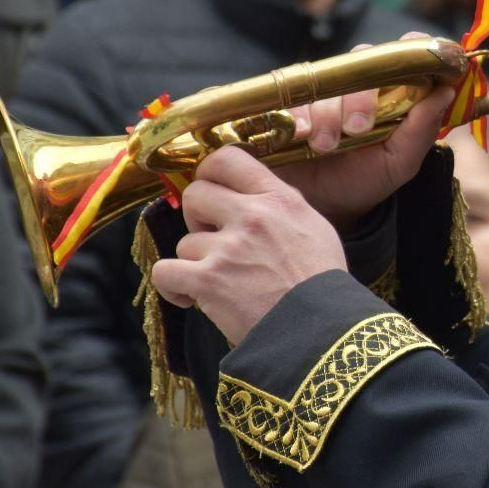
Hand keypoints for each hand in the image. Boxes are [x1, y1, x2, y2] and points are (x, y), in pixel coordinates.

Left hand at [151, 145, 346, 344]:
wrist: (323, 329)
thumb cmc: (322, 283)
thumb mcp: (313, 228)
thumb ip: (280, 207)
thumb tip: (250, 198)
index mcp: (280, 198)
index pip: (227, 158)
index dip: (209, 173)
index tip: (212, 191)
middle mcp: (253, 215)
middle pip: (195, 194)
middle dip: (197, 218)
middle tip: (213, 240)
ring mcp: (228, 248)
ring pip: (185, 241)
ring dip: (196, 262)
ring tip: (219, 283)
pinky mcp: (208, 281)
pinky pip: (165, 272)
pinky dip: (174, 287)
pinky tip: (192, 298)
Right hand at [277, 33, 456, 231]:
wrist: (324, 207)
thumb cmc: (367, 179)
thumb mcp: (400, 162)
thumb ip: (422, 130)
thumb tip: (444, 92)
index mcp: (391, 93)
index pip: (404, 55)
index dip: (412, 49)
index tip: (413, 58)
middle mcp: (359, 85)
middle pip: (361, 64)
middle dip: (360, 97)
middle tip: (357, 128)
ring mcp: (325, 93)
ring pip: (327, 82)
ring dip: (328, 114)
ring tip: (326, 147)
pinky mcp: (293, 105)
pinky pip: (294, 98)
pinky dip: (300, 117)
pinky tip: (301, 137)